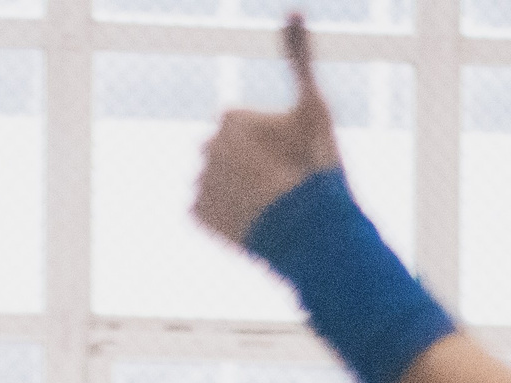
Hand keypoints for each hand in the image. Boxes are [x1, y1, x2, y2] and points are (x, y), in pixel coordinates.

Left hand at [193, 15, 344, 247]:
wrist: (309, 232)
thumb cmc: (315, 165)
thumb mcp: (314, 108)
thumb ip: (300, 59)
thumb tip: (294, 9)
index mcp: (229, 118)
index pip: (246, 129)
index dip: (273, 145)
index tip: (290, 160)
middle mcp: (205, 146)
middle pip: (230, 154)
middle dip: (251, 166)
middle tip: (281, 186)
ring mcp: (198, 181)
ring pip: (220, 182)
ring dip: (237, 191)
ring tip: (268, 207)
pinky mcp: (195, 215)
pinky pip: (208, 210)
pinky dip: (225, 215)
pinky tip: (250, 220)